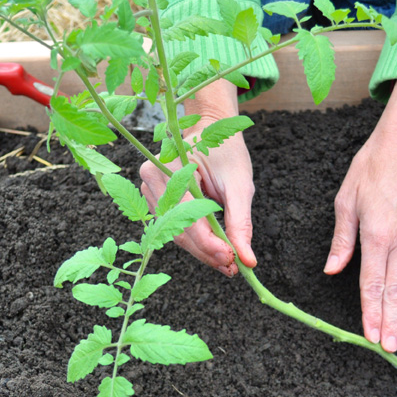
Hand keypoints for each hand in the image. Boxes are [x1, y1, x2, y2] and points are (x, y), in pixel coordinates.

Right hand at [138, 80, 256, 276]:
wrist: (211, 129)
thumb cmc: (226, 151)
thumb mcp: (239, 184)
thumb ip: (241, 222)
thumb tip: (247, 259)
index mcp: (170, 168)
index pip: (188, 217)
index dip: (210, 244)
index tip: (233, 260)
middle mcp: (152, 179)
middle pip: (180, 230)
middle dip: (209, 253)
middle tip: (234, 267)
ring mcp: (149, 190)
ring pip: (177, 233)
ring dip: (203, 251)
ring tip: (229, 262)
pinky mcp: (156, 200)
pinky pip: (175, 228)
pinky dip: (197, 242)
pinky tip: (217, 250)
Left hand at [324, 80, 396, 352]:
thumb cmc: (372, 166)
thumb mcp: (346, 200)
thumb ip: (342, 239)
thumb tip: (333, 270)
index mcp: (377, 234)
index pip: (372, 283)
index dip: (371, 312)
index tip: (371, 336)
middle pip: (395, 288)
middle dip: (391, 320)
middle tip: (389, 347)